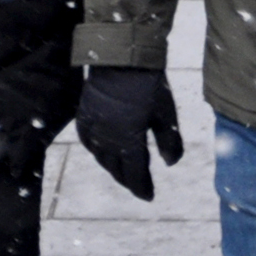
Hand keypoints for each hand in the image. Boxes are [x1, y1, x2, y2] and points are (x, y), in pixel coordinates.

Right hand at [76, 67, 184, 200]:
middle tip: (137, 186)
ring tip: (121, 172)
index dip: (142, 187)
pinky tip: (101, 152)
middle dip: (128, 180)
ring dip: (112, 168)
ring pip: (101, 158)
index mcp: (129, 141)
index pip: (135, 174)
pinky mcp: (84, 116)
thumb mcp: (165, 114)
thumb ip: (169, 141)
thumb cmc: (148, 85)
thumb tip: (171, 164)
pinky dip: (96, 151)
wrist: (121, 59)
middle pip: (117, 169)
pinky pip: (88, 142)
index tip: (149, 196)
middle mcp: (108, 140)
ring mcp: (93, 128)